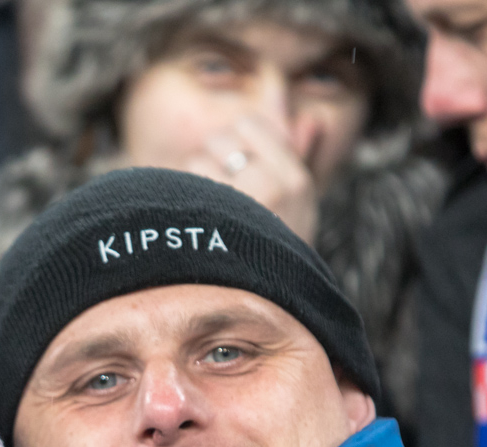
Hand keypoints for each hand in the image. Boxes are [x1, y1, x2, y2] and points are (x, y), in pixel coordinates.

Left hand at [183, 115, 322, 243]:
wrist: (273, 299)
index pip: (249, 124)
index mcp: (295, 178)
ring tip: (210, 203)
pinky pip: (187, 185)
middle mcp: (273, 186)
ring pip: (198, 160)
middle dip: (212, 157)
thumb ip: (290, 155)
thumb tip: (294, 106)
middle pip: (219, 139)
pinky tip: (199, 215)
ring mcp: (242, 204)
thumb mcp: (300, 202)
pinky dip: (186, 195)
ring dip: (197, 178)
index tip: (236, 161)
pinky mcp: (215, 219)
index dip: (235, 138)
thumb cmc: (281, 247)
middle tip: (219, 182)